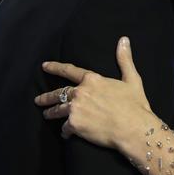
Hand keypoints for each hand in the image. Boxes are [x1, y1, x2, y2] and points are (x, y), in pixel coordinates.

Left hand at [34, 37, 152, 150]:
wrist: (134, 128)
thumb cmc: (135, 105)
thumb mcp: (132, 79)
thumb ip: (124, 59)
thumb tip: (124, 40)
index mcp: (92, 80)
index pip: (69, 71)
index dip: (55, 67)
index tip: (44, 66)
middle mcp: (80, 92)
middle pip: (59, 93)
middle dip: (47, 97)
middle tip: (39, 100)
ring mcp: (75, 109)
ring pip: (57, 110)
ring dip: (51, 113)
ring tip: (46, 115)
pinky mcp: (74, 125)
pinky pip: (65, 128)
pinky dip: (65, 131)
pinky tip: (66, 134)